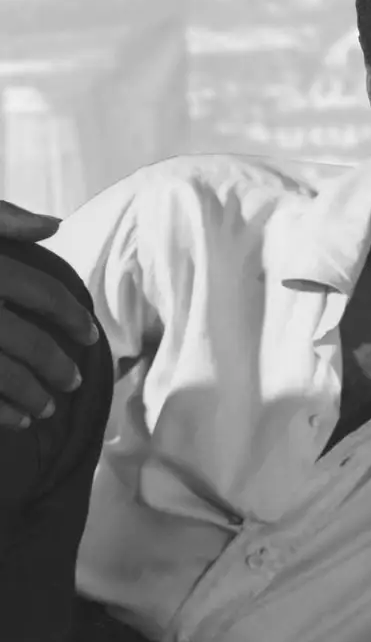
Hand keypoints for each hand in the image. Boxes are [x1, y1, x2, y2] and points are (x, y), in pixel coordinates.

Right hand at [0, 200, 98, 428]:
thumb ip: (5, 219)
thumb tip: (56, 224)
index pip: (42, 292)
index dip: (71, 316)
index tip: (90, 336)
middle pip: (27, 341)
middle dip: (56, 365)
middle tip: (74, 382)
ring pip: (2, 372)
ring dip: (30, 395)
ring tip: (49, 409)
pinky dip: (0, 411)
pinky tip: (18, 421)